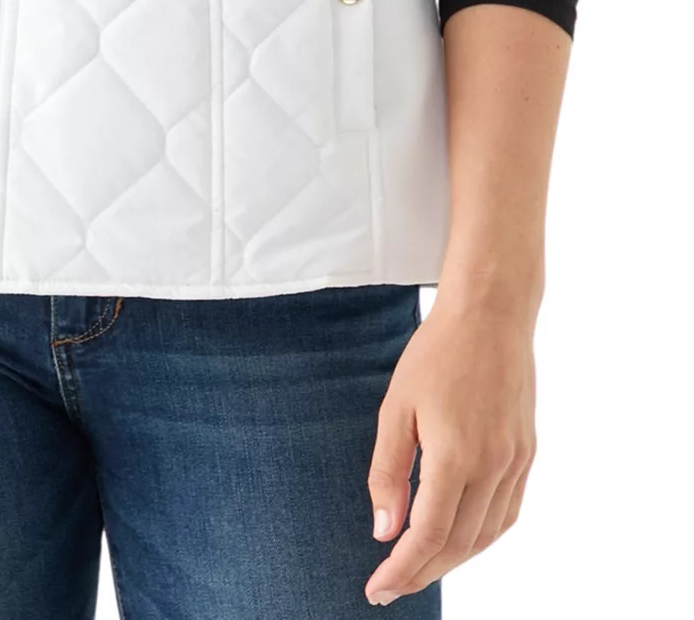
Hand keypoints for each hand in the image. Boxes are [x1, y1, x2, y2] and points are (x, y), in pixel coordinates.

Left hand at [363, 291, 537, 604]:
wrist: (491, 313)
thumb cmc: (436, 353)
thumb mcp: (396, 407)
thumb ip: (389, 472)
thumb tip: (384, 531)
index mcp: (456, 456)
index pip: (429, 535)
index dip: (402, 569)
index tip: (376, 589)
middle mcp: (493, 466)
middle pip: (459, 544)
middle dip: (422, 572)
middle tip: (391, 586)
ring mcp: (516, 462)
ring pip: (486, 535)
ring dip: (453, 560)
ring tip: (419, 568)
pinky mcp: (527, 453)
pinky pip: (507, 513)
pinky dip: (482, 536)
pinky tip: (460, 538)